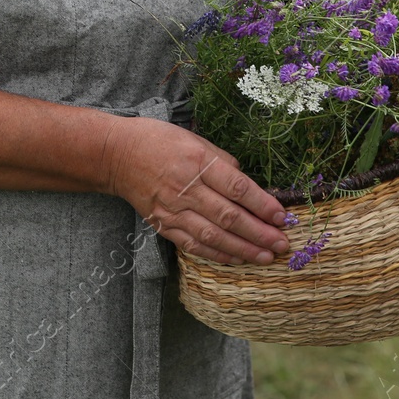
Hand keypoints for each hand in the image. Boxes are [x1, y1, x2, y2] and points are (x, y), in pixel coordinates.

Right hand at [103, 117, 289, 265]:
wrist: (115, 155)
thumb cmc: (158, 140)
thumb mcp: (194, 139)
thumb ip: (222, 161)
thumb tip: (246, 185)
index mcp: (198, 162)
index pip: (237, 188)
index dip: (262, 205)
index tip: (282, 217)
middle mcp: (186, 188)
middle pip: (229, 216)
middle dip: (259, 233)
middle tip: (282, 244)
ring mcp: (173, 209)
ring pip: (213, 236)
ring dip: (243, 249)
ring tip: (266, 257)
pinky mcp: (162, 224)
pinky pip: (193, 244)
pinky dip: (216, 254)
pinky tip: (236, 259)